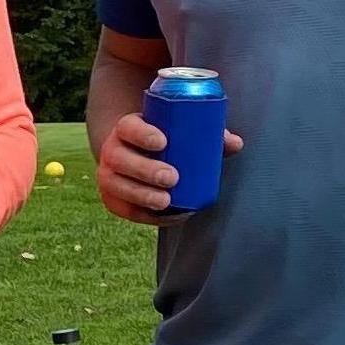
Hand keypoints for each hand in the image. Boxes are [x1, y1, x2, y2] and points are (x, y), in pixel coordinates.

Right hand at [95, 111, 240, 223]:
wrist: (135, 156)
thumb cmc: (164, 140)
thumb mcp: (180, 132)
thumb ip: (208, 135)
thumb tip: (235, 143)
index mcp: (127, 128)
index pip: (128, 127)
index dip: (142, 135)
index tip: (163, 142)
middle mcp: (112, 151)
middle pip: (120, 160)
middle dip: (145, 170)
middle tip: (172, 177)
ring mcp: (109, 177)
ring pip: (117, 187)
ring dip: (141, 195)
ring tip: (165, 201)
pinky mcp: (114, 200)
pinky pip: (126, 211)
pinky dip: (146, 216)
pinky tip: (167, 215)